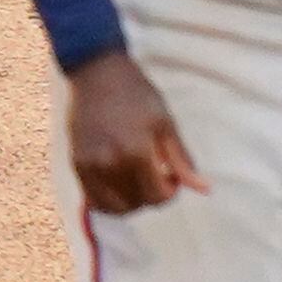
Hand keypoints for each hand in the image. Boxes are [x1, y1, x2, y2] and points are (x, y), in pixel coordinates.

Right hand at [66, 50, 205, 213]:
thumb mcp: (166, 123)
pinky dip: (110, 201)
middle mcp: (110, 163)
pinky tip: (121, 184)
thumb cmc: (137, 95)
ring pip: (115, 208)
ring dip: (132, 201)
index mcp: (136, 151)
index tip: (171, 176)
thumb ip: (182, 160)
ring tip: (139, 180)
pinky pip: (94, 201)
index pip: (157, 196)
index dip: (170, 192)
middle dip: (152, 195)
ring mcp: (90, 165)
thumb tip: (205, 189)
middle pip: (138, 203)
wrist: (98, 74)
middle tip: (157, 175)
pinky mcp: (76, 164)